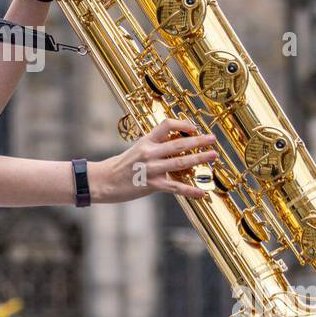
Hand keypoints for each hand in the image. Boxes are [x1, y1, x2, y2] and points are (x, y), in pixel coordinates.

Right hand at [90, 117, 216, 204]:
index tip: (194, 128)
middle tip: (213, 139)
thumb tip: (174, 145)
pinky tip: (202, 192)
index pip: (167, 125)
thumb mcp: (135, 150)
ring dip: (200, 159)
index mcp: (145, 141)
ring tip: (213, 156)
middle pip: (179, 143)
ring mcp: (151, 169)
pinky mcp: (152, 185)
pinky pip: (176, 187)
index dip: (183, 124)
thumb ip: (154, 147)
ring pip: (181, 162)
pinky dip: (190, 190)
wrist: (102, 181)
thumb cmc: (119, 167)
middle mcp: (149, 152)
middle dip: (199, 141)